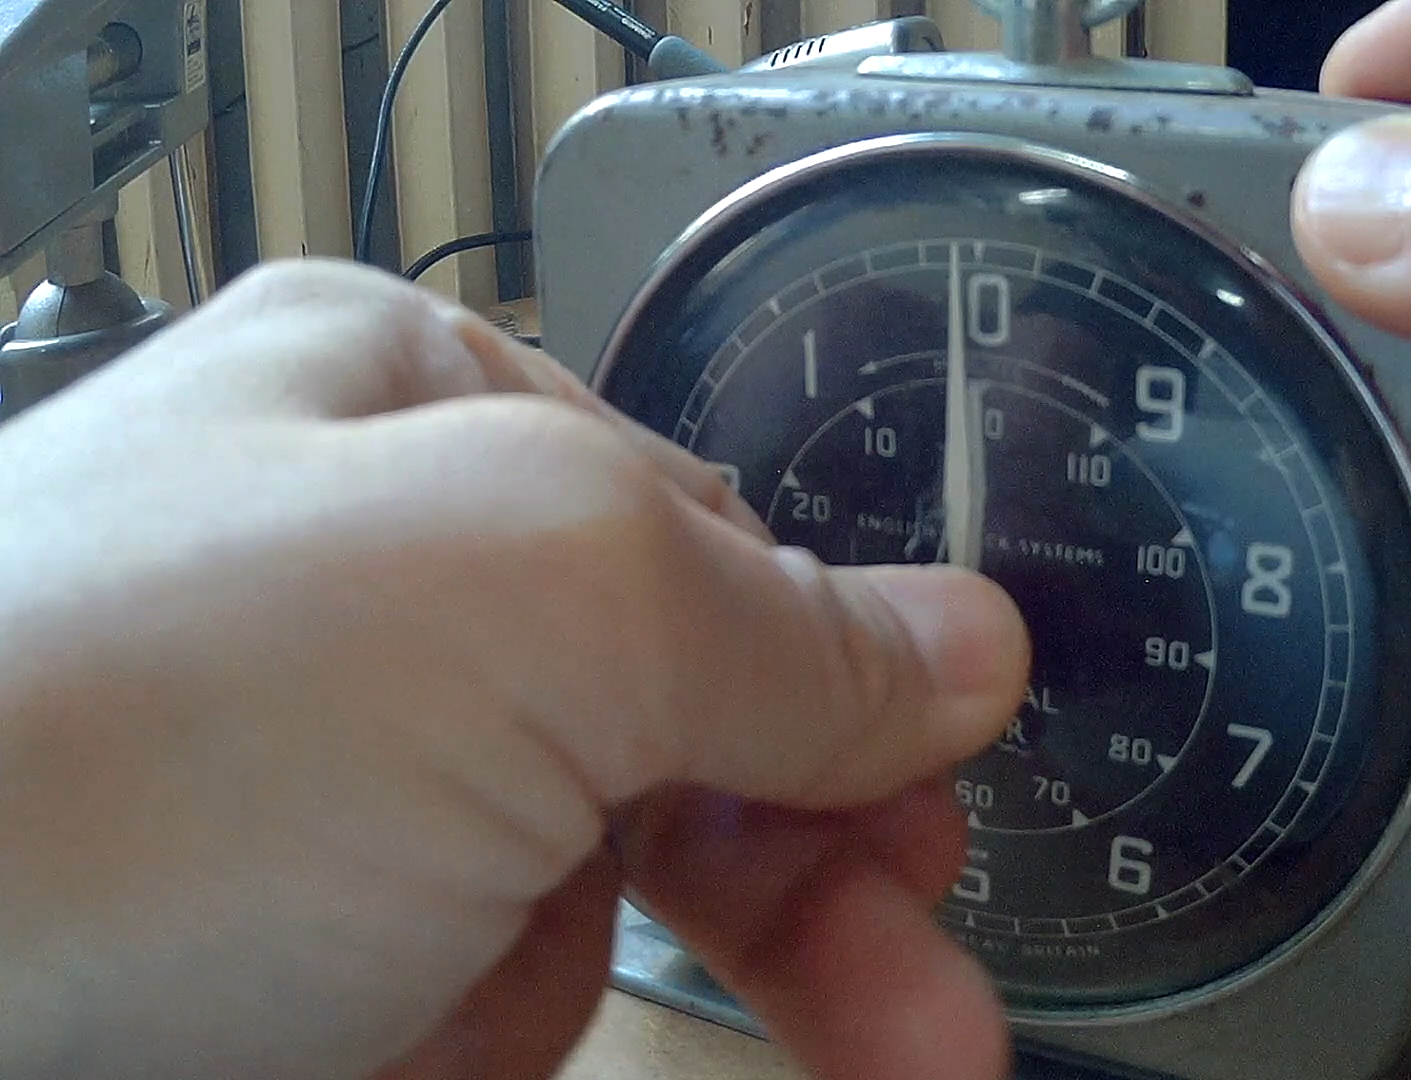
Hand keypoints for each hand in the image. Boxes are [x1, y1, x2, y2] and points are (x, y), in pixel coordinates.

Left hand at [0, 260, 1028, 1079]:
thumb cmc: (124, 737)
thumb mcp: (531, 600)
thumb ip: (781, 623)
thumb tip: (968, 647)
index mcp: (422, 416)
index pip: (713, 539)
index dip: (841, 683)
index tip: (935, 811)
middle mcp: (383, 587)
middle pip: (684, 718)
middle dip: (829, 868)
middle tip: (931, 1014)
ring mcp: (346, 782)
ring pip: (618, 874)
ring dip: (748, 979)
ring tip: (873, 1060)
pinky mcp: (312, 952)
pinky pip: (505, 988)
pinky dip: (543, 1033)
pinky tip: (454, 1051)